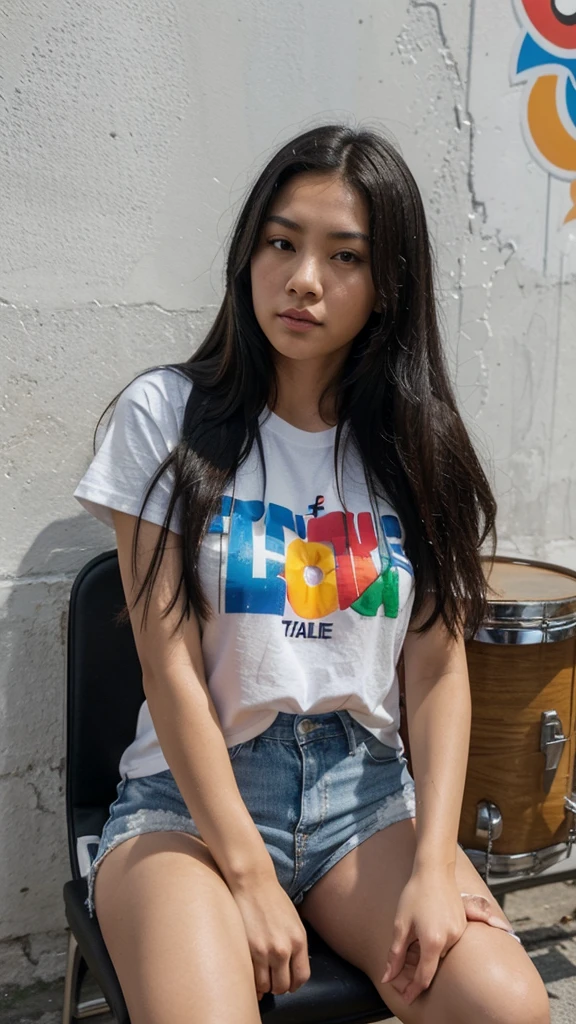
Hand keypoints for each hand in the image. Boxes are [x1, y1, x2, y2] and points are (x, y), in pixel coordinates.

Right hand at [230, 873, 310, 1000]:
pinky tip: (251, 973)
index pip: (302, 976)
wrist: (253, 883)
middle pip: (284, 985)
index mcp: (299, 940)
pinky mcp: (250, 950)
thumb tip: (291, 967)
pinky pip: (253, 978)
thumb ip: (295, 945)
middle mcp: (285, 949)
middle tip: (272, 979)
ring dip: (264, 985)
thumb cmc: (273, 899)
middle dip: (278, 986)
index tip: (288, 982)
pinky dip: (252, 981)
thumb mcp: (293, 921)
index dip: (294, 984)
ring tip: (261, 976)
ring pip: (267, 986)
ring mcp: (266, 951)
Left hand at [380, 869, 466, 1003]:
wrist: (435, 870)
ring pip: (442, 952)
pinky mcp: (464, 925)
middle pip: (433, 963)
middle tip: (407, 948)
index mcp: (433, 942)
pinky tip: (432, 922)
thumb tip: (387, 977)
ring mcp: (460, 932)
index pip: (425, 976)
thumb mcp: (401, 924)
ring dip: (430, 949)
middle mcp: (451, 940)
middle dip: (420, 963)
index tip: (407, 997)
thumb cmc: (415, 894)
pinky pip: (450, 941)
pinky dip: (439, 939)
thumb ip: (395, 954)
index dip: (414, 989)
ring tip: (419, 927)